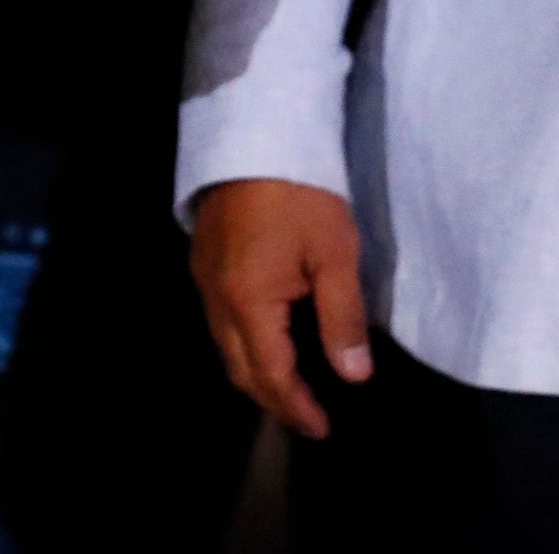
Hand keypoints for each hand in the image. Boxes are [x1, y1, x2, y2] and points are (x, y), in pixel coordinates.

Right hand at [190, 178, 371, 438]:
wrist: (257, 129)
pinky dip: (245, 342)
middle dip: (273, 399)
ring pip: (226, 345)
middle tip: (307, 416)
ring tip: (292, 384)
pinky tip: (269, 336)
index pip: (272, 375)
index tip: (322, 429)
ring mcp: (205, 277)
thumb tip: (354, 376)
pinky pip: (220, 319)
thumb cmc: (303, 192)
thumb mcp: (335, 253)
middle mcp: (217, 298)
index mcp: (249, 303)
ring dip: (257, 372)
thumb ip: (341, 318)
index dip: (296, 407)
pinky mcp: (204, 257)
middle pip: (241, 368)